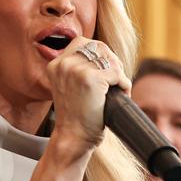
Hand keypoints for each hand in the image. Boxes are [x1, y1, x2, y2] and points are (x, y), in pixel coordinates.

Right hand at [46, 37, 130, 154]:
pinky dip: (125, 84)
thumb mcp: (69, 87)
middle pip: (99, 46)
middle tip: (116, 80)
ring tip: (118, 88)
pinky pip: (118, 74)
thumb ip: (79, 69)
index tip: (105, 70)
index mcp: (55, 64)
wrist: (73, 138)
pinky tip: (123, 94)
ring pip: (110, 59)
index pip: (83, 42)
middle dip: (112, 61)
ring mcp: (76, 70)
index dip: (99, 53)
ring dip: (119, 73)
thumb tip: (107, 55)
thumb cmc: (76, 117)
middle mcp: (63, 64)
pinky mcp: (91, 79)